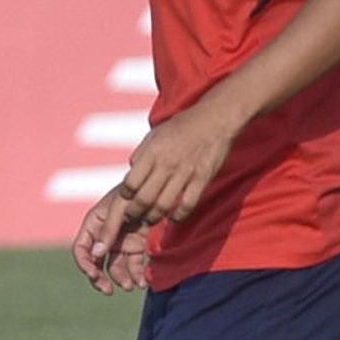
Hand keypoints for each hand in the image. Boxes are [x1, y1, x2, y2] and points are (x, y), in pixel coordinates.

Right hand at [71, 191, 150, 295]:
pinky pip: (135, 266)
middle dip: (100, 279)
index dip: (84, 264)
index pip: (81, 248)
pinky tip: (144, 281)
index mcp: (95, 224)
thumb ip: (108, 230)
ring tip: (133, 286)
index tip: (93, 274)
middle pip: (96, 263)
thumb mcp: (120, 207)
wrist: (162, 186)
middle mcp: (106, 236)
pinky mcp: (139, 247)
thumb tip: (96, 255)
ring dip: (122, 280)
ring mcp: (122, 243)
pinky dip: (138, 276)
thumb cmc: (137, 191)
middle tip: (108, 290)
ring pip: (116, 268)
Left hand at [116, 103, 236, 229]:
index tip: (126, 199)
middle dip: (134, 212)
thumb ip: (142, 154)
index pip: (130, 183)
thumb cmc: (182, 126)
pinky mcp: (202, 179)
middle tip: (132, 216)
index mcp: (152, 152)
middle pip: (144, 199)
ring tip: (150, 219)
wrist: (214, 119)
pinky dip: (178, 216)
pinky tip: (174, 218)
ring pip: (163, 206)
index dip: (125, 195)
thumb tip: (130, 172)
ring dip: (154, 217)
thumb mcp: (155, 134)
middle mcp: (166, 164)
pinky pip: (187, 205)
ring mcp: (185, 173)